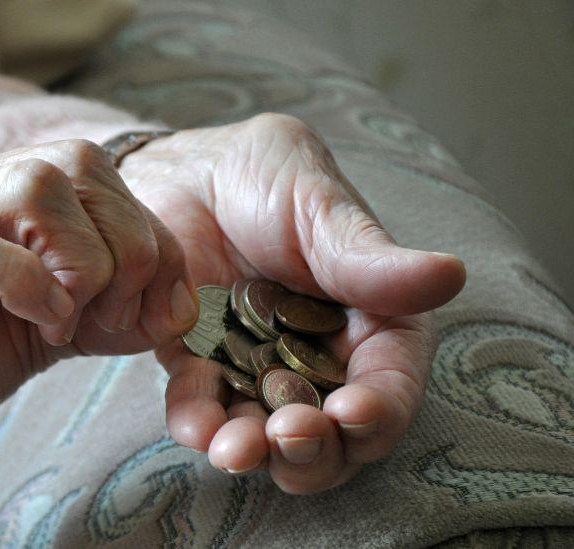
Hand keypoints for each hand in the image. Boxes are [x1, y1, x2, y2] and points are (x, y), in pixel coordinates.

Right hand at [0, 140, 197, 495]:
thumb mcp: (51, 323)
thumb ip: (110, 304)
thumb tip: (178, 307)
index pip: (97, 168)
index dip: (147, 234)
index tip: (152, 307)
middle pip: (79, 163)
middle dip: (126, 246)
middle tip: (113, 314)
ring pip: (37, 187)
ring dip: (83, 261)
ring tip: (70, 319)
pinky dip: (33, 288)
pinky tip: (45, 325)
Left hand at [119, 114, 466, 493]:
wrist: (186, 170)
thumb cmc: (267, 178)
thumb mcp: (320, 206)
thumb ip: (369, 256)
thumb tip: (449, 275)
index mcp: (369, 324)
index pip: (388, 384)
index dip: (378, 410)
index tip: (353, 414)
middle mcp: (318, 361)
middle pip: (331, 434)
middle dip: (315, 449)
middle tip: (290, 435)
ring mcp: (255, 371)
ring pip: (266, 437)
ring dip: (255, 452)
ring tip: (236, 449)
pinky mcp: (199, 368)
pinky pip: (201, 409)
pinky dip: (199, 424)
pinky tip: (197, 427)